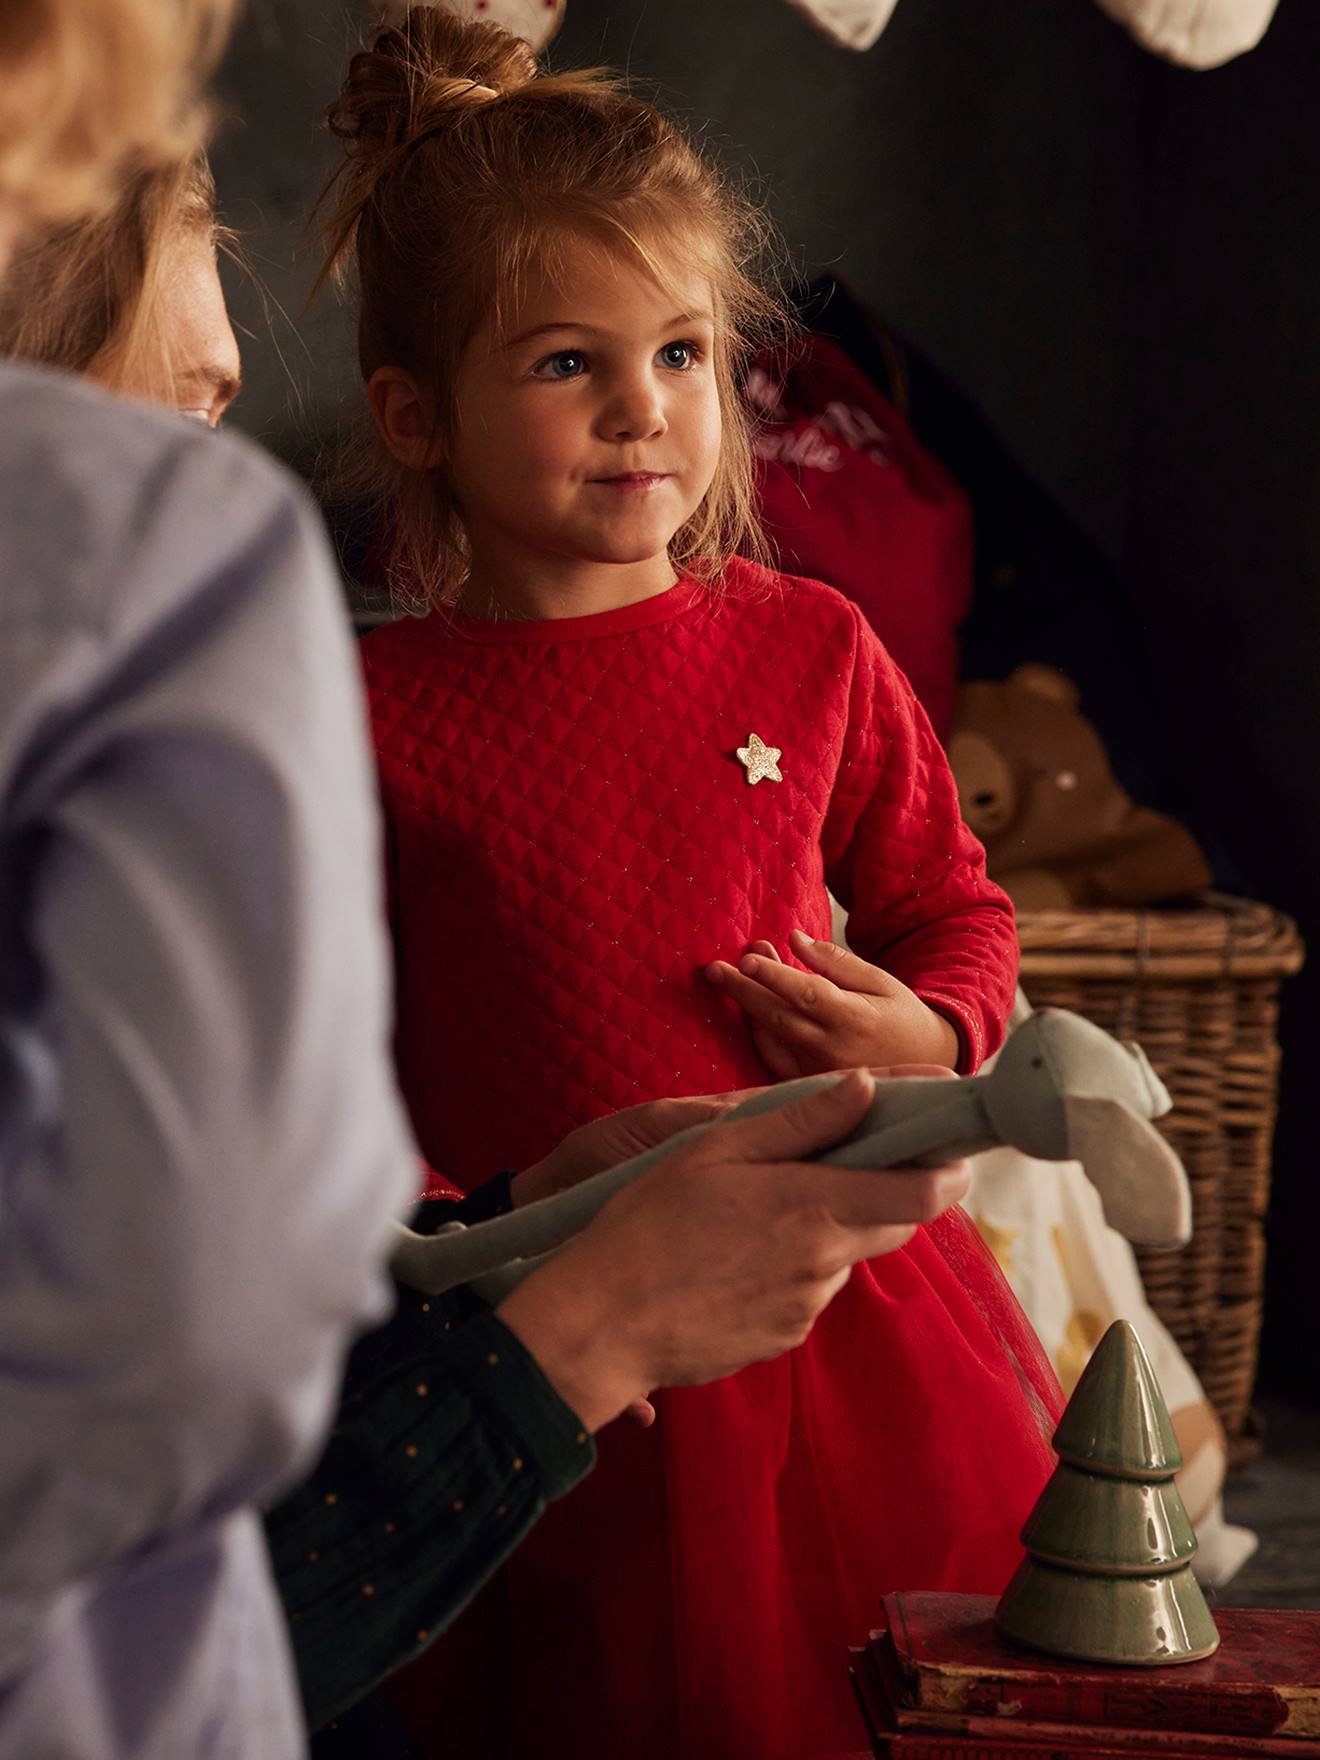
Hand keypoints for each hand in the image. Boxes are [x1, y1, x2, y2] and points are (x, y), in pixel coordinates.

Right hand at [497, 1069, 970, 1431]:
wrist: (604, 1322)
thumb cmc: (650, 1223)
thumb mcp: (718, 1150)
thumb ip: (799, 1121)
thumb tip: (864, 1086)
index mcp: (815, 1208)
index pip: (924, 1194)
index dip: (947, 1167)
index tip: (945, 1145)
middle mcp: (825, 1264)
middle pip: (896, 1224)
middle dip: (889, 1190)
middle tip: (848, 1161)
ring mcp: (805, 1307)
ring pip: (845, 1255)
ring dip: (828, 1228)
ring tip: (758, 1211)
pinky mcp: (781, 1337)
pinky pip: (808, 1291)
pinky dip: (791, 1267)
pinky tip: (735, 1255)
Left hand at [705, 929, 959, 1077]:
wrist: (926, 1066)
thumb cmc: (902, 1016)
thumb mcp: (880, 981)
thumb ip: (835, 962)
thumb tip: (794, 939)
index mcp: (855, 1020)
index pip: (807, 994)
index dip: (775, 976)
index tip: (748, 957)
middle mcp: (834, 1051)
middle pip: (778, 1016)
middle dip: (743, 990)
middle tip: (713, 968)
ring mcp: (819, 1072)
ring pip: (771, 1038)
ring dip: (747, 1007)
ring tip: (726, 976)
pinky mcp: (812, 1086)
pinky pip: (774, 1058)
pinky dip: (758, 1032)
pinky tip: (748, 1009)